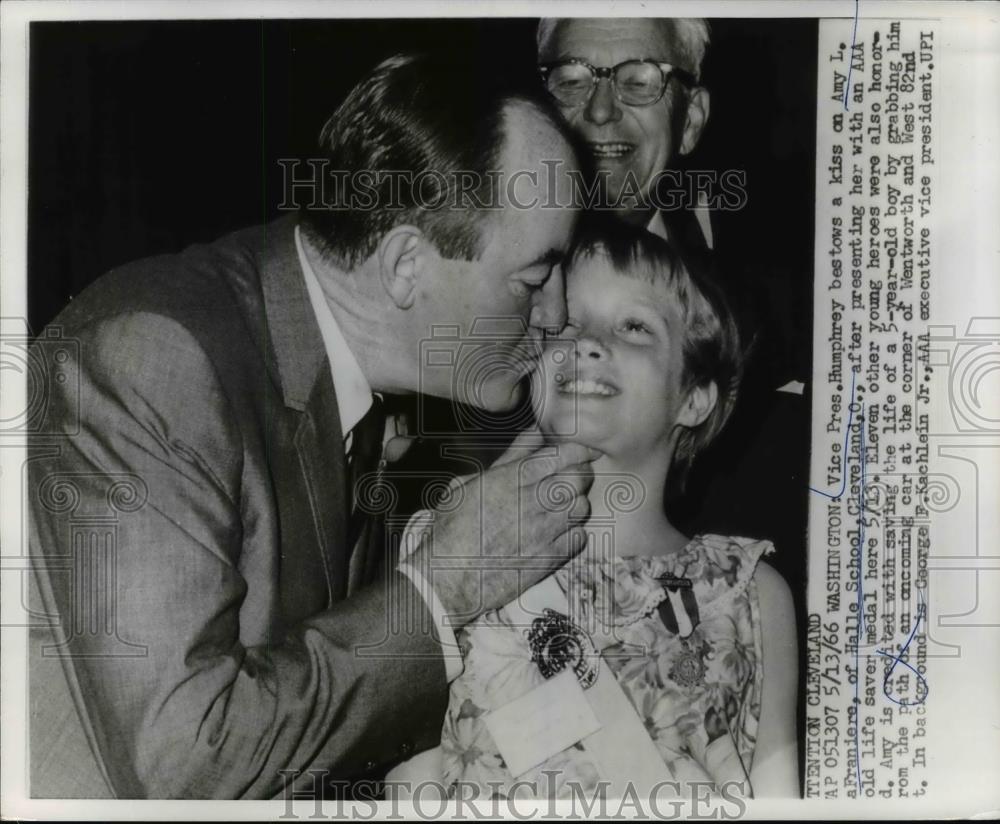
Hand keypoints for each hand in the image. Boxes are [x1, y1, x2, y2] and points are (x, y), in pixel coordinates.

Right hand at [402, 435, 600, 627]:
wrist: (447, 577)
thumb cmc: (452, 527)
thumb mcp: (471, 483)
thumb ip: (509, 456)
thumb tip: (535, 431)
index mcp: (511, 479)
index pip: (561, 455)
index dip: (578, 451)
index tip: (581, 452)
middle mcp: (530, 502)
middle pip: (577, 479)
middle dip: (580, 475)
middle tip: (573, 478)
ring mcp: (541, 532)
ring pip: (580, 507)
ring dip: (576, 504)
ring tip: (563, 507)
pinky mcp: (547, 559)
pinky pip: (579, 537)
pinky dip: (575, 532)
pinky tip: (560, 532)